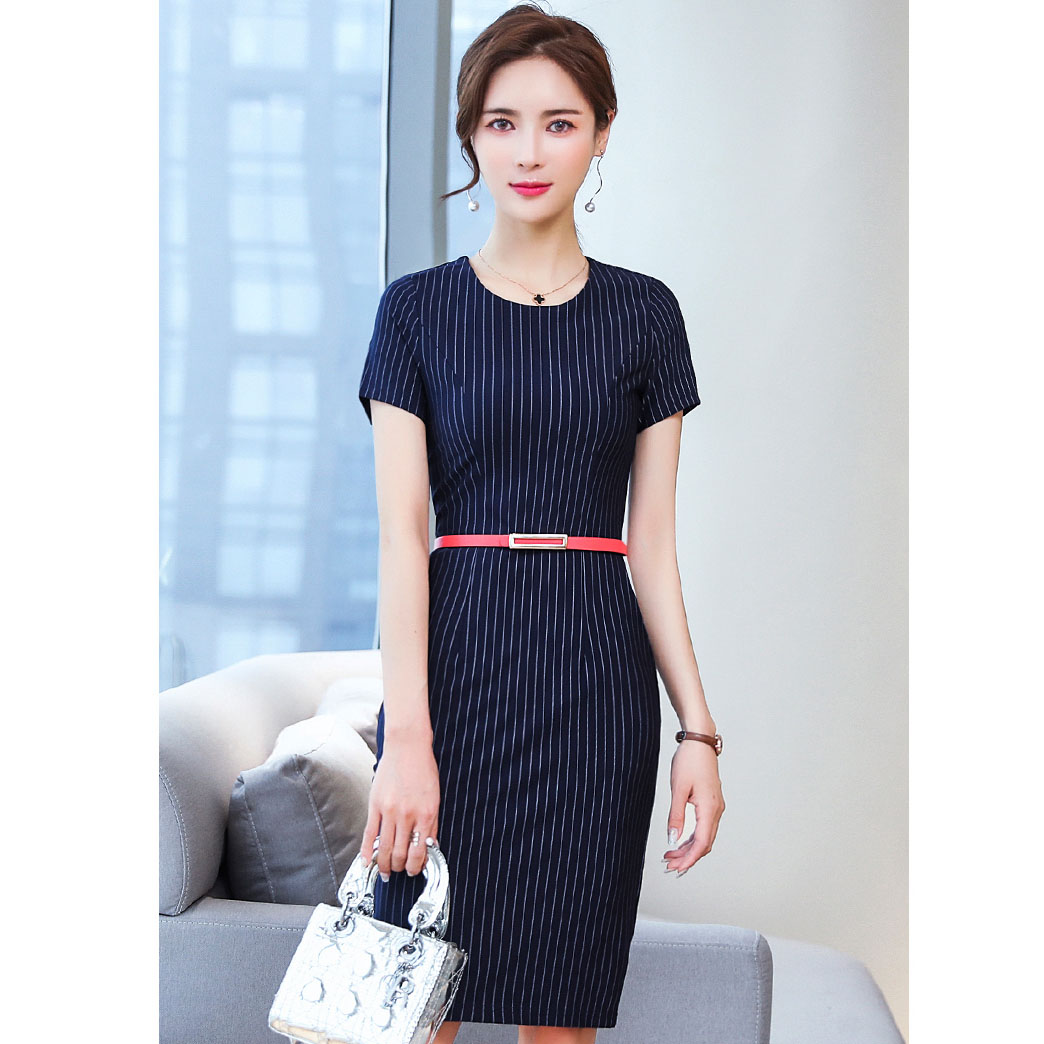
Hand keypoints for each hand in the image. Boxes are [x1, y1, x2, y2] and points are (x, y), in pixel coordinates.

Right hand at [360, 737, 440, 880]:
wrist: (407, 747)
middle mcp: (408, 816)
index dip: (417, 867)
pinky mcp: (375, 805)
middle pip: (401, 854)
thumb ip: (432, 824)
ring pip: (385, 849)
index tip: (414, 871)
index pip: (421, 851)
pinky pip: (370, 834)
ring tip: (386, 871)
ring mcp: (389, 811)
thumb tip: (430, 846)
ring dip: (385, 865)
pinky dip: (367, 852)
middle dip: (400, 868)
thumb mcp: (435, 797)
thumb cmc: (423, 770)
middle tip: (400, 871)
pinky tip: (366, 863)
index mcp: (427, 814)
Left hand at [662, 741, 724, 875]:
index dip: (689, 859)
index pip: (701, 843)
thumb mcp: (678, 789)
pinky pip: (704, 826)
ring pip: (704, 836)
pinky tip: (680, 840)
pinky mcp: (711, 802)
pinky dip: (692, 836)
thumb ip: (675, 816)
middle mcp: (716, 810)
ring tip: (671, 855)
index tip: (676, 868)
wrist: (700, 742)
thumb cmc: (690, 761)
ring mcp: (715, 807)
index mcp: (710, 809)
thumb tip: (673, 839)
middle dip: (687, 857)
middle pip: (704, 843)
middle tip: (669, 865)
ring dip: (689, 848)